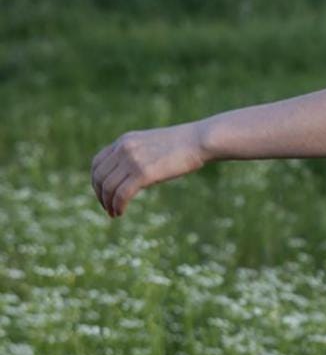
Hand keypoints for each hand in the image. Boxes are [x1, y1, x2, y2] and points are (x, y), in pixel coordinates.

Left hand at [91, 122, 209, 217]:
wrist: (199, 141)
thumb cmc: (183, 146)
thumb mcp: (153, 145)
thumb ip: (138, 155)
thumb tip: (134, 172)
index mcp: (124, 141)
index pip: (97, 163)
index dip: (96, 182)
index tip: (104, 194)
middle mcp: (124, 148)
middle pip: (99, 177)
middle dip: (100, 195)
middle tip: (107, 208)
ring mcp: (132, 160)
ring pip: (108, 187)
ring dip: (108, 203)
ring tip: (114, 213)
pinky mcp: (143, 173)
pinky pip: (122, 194)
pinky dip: (118, 206)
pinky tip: (121, 212)